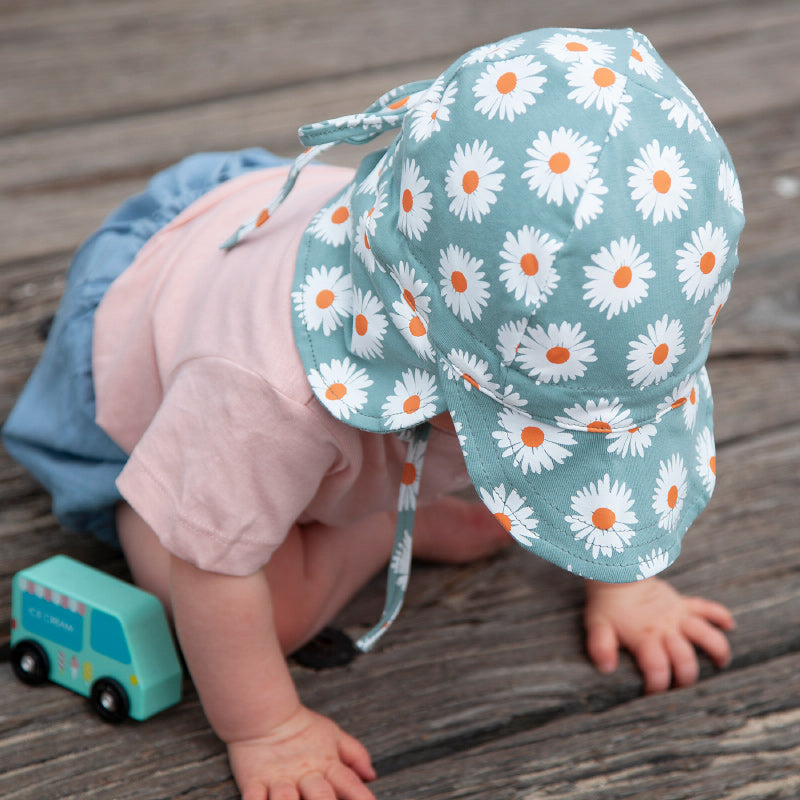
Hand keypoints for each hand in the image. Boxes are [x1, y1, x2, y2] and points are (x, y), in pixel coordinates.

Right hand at [228, 705, 376, 799]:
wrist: (265, 715)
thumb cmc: (301, 728)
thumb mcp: (333, 735)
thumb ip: (355, 754)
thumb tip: (372, 774)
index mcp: (326, 764)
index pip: (349, 783)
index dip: (361, 797)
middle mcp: (305, 775)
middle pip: (321, 796)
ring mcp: (279, 779)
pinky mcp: (254, 782)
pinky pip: (253, 799)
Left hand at [583, 577, 735, 693]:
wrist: (616, 572)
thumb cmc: (606, 603)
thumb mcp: (597, 626)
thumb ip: (600, 647)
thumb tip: (606, 669)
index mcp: (644, 638)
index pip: (657, 669)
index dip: (657, 685)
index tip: (652, 694)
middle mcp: (666, 629)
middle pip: (685, 659)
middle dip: (686, 677)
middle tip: (683, 687)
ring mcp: (677, 615)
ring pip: (705, 634)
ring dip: (716, 649)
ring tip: (721, 664)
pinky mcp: (682, 603)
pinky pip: (706, 607)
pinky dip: (720, 615)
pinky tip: (729, 625)